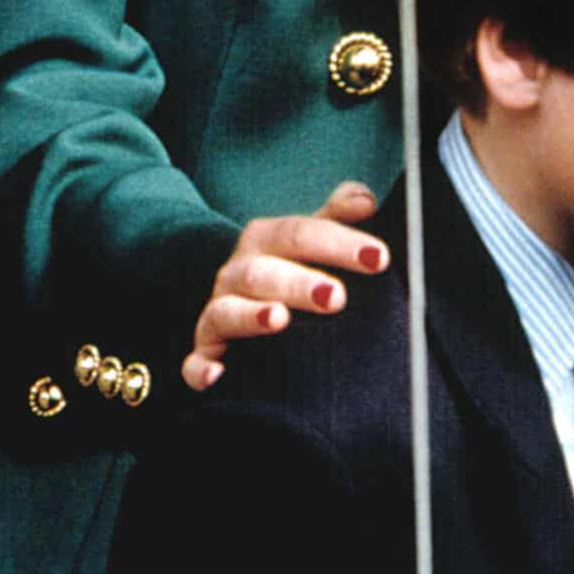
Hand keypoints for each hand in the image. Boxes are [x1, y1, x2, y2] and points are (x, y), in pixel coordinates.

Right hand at [181, 181, 388, 390]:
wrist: (245, 302)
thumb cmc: (291, 268)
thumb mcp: (312, 238)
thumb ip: (337, 217)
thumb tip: (366, 200)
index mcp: (265, 240)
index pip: (300, 234)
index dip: (339, 244)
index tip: (379, 258)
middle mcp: (236, 272)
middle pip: (264, 272)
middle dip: (299, 283)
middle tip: (338, 297)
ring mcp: (217, 312)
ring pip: (227, 311)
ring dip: (252, 316)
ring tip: (280, 319)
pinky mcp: (205, 352)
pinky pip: (194, 362)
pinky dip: (201, 368)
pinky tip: (218, 373)